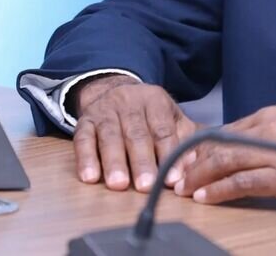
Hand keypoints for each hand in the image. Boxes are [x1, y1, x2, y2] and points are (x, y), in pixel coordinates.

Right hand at [71, 75, 198, 191]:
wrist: (113, 89)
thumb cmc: (148, 114)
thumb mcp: (171, 118)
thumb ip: (184, 141)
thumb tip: (192, 168)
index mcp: (155, 100)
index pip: (163, 129)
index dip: (167, 154)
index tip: (171, 179)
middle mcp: (129, 102)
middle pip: (136, 134)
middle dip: (141, 161)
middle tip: (145, 185)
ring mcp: (104, 111)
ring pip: (109, 136)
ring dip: (114, 162)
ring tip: (119, 184)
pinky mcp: (84, 121)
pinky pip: (83, 139)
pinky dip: (85, 159)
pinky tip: (90, 177)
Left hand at [173, 105, 275, 205]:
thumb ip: (275, 139)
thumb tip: (252, 152)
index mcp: (274, 116)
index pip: (226, 130)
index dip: (202, 148)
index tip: (186, 161)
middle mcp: (272, 127)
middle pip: (219, 143)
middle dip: (192, 161)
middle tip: (176, 178)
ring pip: (226, 160)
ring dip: (200, 176)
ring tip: (183, 190)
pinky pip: (244, 181)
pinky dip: (221, 189)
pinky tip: (207, 197)